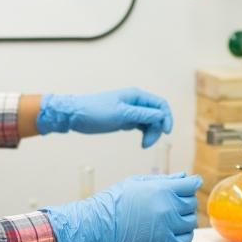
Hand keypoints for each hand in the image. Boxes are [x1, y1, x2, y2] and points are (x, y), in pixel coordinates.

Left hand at [36, 88, 173, 147]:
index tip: (166, 132)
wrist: (74, 115)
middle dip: (156, 129)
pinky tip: (141, 142)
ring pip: (150, 122)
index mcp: (136, 96)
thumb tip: (162, 115)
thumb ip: (142, 115)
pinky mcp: (125, 119)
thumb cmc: (95, 112)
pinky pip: (141, 126)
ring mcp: (131, 111)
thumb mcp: (121, 114)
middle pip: (157, 115)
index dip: (167, 118)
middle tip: (146, 144)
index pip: (161, 105)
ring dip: (151, 133)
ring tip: (143, 145)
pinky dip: (144, 134)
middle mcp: (136, 102)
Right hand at [42, 173, 201, 241]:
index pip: (191, 184)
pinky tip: (173, 230)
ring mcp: (168, 227)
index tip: (190, 184)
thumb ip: (164, 180)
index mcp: (163, 189)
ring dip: (185, 218)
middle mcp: (169, 208)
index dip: (192, 183)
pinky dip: (184, 234)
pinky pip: (186, 239)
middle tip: (173, 201)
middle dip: (185, 200)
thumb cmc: (113, 202)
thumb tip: (183, 177)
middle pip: (192, 203)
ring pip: (191, 222)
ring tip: (171, 217)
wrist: (98, 225)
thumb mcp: (137, 182)